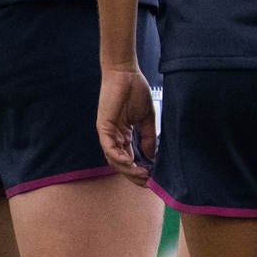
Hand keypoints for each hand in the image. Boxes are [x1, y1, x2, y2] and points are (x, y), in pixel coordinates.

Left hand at [97, 66, 156, 184]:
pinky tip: (131, 163)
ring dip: (127, 169)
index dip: (140, 169)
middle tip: (147, 182)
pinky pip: (110, 148)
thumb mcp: (146, 118)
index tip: (152, 177)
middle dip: (134, 174)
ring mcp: (108, 133)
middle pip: (121, 163)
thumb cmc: (136, 91)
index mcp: (123, 135)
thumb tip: (152, 156)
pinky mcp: (104, 128)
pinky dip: (119, 158)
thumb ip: (148, 137)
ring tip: (142, 175)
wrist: (125, 74)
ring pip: (114, 159)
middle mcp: (114, 137)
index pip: (130, 158)